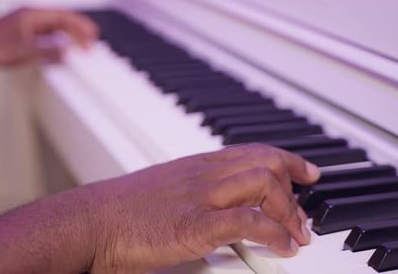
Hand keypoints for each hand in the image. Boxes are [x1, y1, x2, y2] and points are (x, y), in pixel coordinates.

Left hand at [0, 8, 97, 80]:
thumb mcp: (23, 53)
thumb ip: (48, 51)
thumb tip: (68, 51)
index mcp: (31, 15)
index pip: (63, 17)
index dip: (80, 26)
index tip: (93, 36)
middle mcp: (29, 16)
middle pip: (60, 19)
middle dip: (78, 29)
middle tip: (93, 39)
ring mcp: (24, 24)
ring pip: (53, 26)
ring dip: (68, 35)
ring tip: (82, 44)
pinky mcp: (20, 32)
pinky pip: (44, 34)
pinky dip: (56, 40)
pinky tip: (61, 49)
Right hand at [84, 143, 320, 273]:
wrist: (90, 222)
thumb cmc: (121, 210)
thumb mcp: (164, 190)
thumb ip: (193, 192)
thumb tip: (216, 206)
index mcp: (196, 165)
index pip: (252, 151)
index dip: (288, 159)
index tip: (307, 171)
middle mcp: (203, 175)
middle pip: (265, 164)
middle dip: (294, 189)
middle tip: (301, 215)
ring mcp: (200, 198)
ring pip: (262, 184)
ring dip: (289, 211)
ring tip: (296, 234)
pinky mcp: (195, 225)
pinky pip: (247, 220)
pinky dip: (273, 233)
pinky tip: (281, 245)